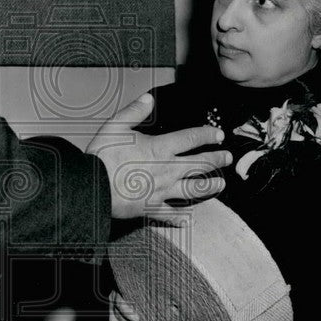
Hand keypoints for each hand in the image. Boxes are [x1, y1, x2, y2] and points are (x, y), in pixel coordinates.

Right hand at [87, 94, 230, 220]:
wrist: (92, 187)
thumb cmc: (102, 157)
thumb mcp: (115, 126)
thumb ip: (134, 111)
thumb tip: (148, 99)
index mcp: (159, 148)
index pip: (191, 139)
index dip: (208, 135)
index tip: (219, 135)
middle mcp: (167, 170)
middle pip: (199, 164)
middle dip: (216, 160)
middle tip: (228, 158)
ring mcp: (161, 191)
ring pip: (193, 190)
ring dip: (210, 187)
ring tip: (221, 185)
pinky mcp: (151, 207)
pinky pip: (170, 214)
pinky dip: (180, 218)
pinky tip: (189, 221)